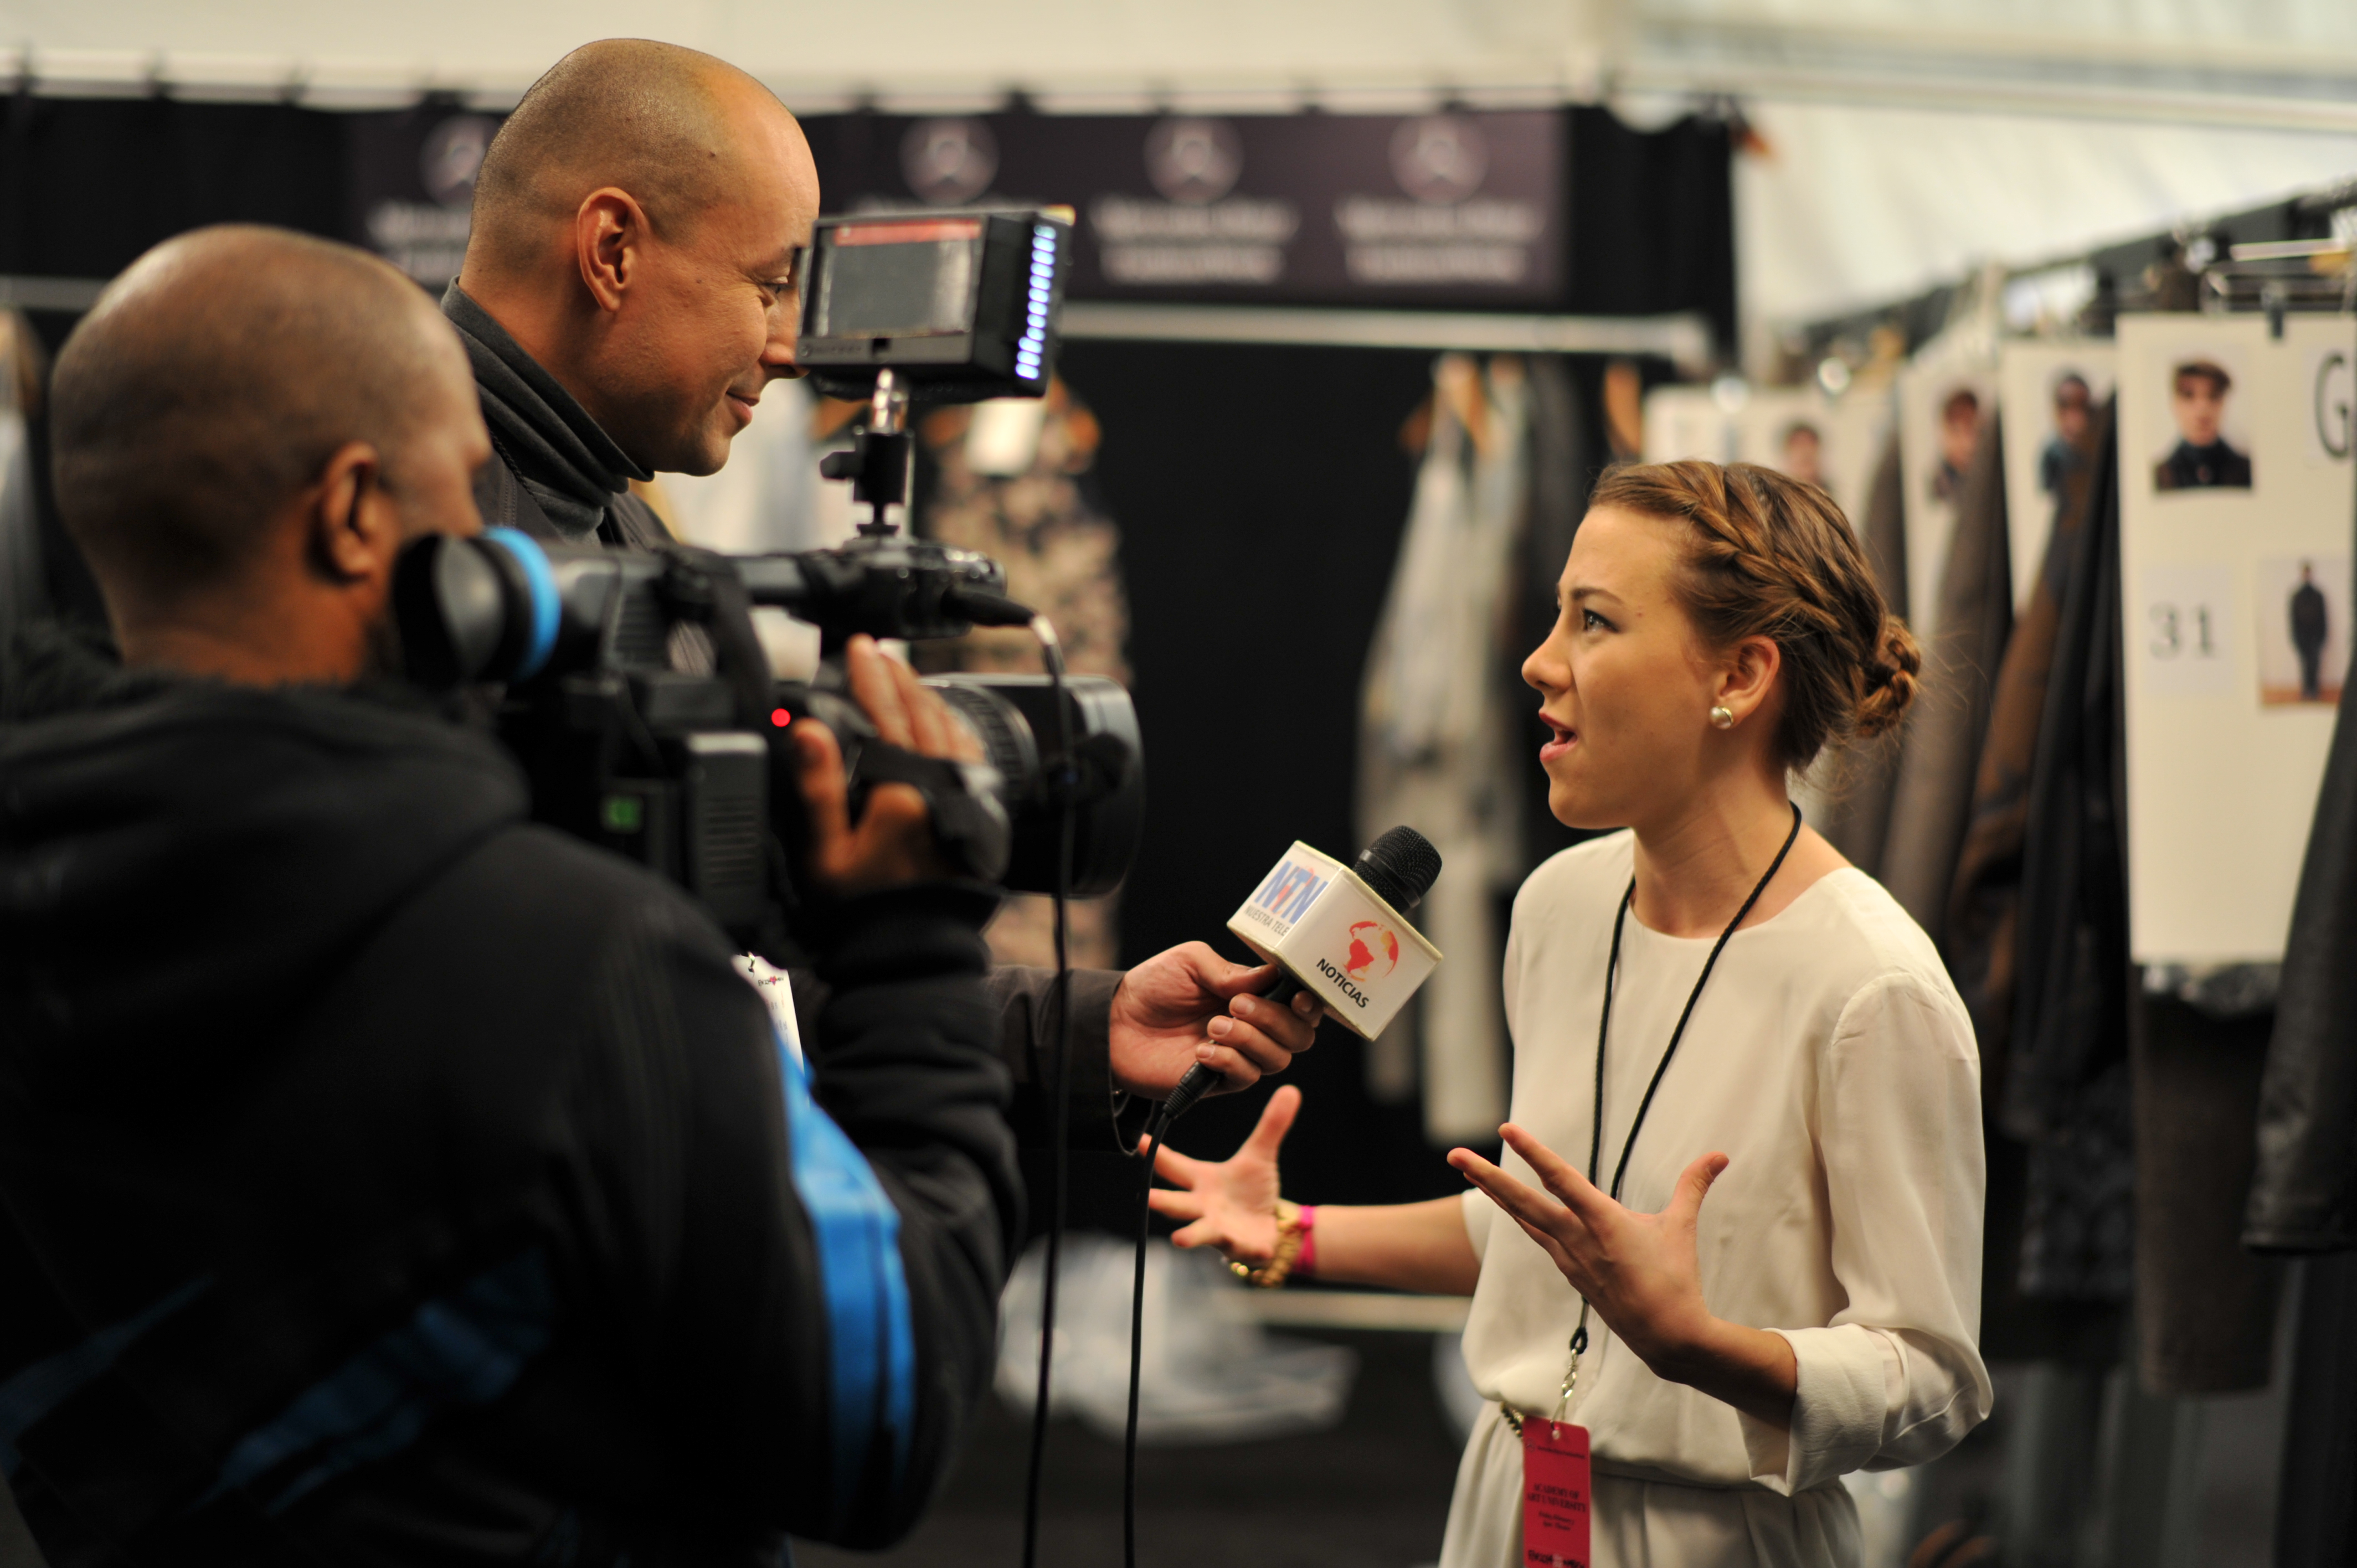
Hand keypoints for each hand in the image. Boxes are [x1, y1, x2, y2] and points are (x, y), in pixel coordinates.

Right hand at [794, 635, 982, 896]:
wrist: (914, 955)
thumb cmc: (864, 913)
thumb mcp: (825, 854)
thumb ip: (818, 787)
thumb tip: (809, 729)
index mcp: (904, 790)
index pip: (886, 714)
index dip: (870, 676)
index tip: (859, 645)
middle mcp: (942, 788)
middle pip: (923, 713)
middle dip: (900, 677)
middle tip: (882, 651)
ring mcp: (965, 802)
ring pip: (951, 731)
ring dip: (929, 699)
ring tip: (908, 678)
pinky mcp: (978, 819)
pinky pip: (970, 758)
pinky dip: (954, 730)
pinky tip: (944, 725)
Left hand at [1108, 942, 1321, 1096]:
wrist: (1114, 1023)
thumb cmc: (1152, 987)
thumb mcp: (1191, 962)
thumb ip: (1232, 971)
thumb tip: (1272, 976)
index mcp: (1254, 996)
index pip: (1300, 1006)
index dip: (1309, 1004)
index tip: (1298, 996)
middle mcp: (1253, 1028)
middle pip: (1299, 1036)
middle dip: (1276, 1020)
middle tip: (1236, 1005)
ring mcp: (1238, 1056)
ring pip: (1277, 1059)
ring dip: (1250, 1040)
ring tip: (1212, 1026)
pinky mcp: (1219, 1082)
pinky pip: (1246, 1078)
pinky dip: (1229, 1062)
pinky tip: (1201, 1051)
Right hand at [1141, 1085, 1299, 1264]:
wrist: (1268, 1227)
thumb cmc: (1251, 1191)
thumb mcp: (1260, 1156)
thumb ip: (1271, 1125)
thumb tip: (1290, 1089)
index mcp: (1204, 1181)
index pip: (1175, 1165)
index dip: (1156, 1153)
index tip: (1138, 1140)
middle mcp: (1204, 1206)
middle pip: (1179, 1203)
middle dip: (1164, 1201)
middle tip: (1149, 1198)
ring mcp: (1220, 1230)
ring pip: (1201, 1233)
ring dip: (1191, 1236)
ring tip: (1180, 1239)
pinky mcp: (1242, 1247)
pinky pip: (1245, 1249)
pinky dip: (1253, 1250)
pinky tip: (1261, 1250)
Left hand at [1449, 1124, 1724, 1375]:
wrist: (1667, 1338)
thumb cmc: (1676, 1280)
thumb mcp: (1681, 1228)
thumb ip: (1693, 1186)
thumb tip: (1720, 1155)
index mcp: (1603, 1223)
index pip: (1560, 1179)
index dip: (1533, 1152)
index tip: (1506, 1130)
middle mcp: (1577, 1240)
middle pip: (1522, 1202)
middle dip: (1487, 1176)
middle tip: (1454, 1154)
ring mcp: (1569, 1260)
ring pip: (1525, 1220)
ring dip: (1497, 1195)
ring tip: (1472, 1172)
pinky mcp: (1571, 1274)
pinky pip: (1540, 1240)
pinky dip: (1523, 1220)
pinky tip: (1513, 1208)